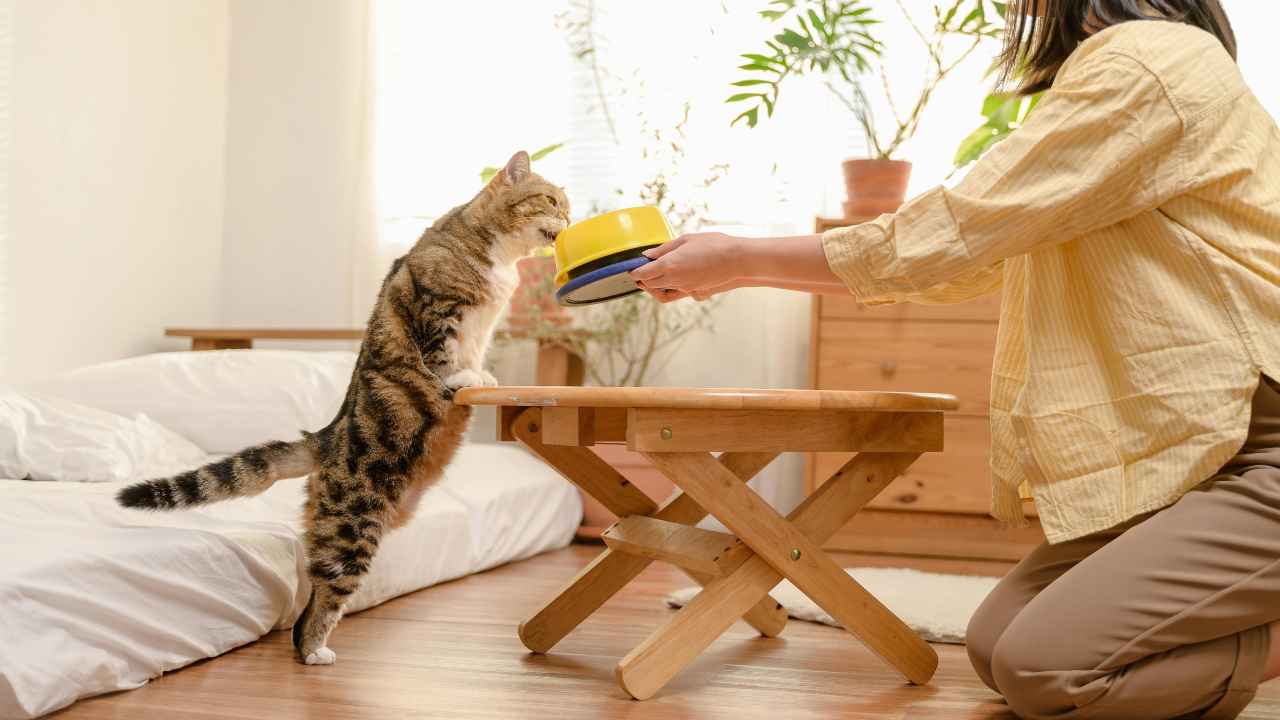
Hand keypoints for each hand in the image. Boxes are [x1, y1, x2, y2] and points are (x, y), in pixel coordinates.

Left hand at [629, 233, 747, 303]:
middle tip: (641, 271)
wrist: (738, 260)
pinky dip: (670, 289)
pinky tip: (674, 278)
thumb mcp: (686, 240)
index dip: (634, 272)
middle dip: (643, 280)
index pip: (643, 274)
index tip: (631, 268)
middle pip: (650, 285)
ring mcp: (685, 289)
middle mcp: (675, 280)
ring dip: (655, 286)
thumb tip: (647, 255)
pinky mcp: (695, 293)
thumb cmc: (714, 244)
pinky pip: (676, 294)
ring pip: (662, 292)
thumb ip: (664, 249)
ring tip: (654, 276)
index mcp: (669, 265)